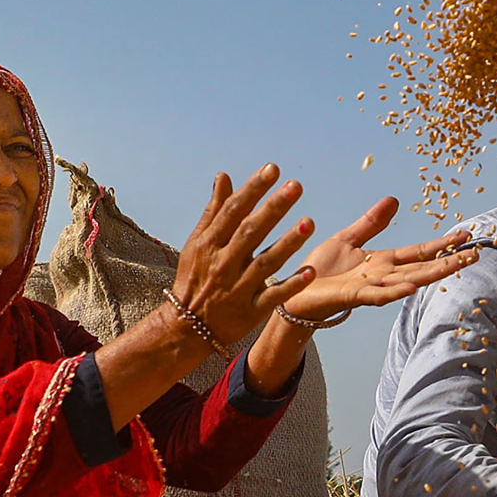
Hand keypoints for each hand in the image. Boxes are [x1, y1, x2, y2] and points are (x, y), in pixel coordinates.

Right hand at [170, 166, 323, 345]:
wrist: (186, 326)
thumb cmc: (194, 278)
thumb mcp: (197, 243)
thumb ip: (214, 210)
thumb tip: (224, 176)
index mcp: (210, 244)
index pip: (233, 211)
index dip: (253, 189)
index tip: (273, 169)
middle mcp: (224, 263)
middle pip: (251, 232)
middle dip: (273, 208)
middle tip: (295, 186)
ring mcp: (238, 287)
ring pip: (266, 263)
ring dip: (288, 243)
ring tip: (309, 222)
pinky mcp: (251, 310)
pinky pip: (274, 296)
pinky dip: (291, 285)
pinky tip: (310, 271)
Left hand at [276, 196, 477, 321]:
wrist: (294, 294)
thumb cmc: (320, 271)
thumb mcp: (347, 239)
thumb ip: (371, 223)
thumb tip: (394, 200)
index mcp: (382, 262)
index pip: (418, 251)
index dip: (441, 244)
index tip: (465, 235)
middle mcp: (382, 276)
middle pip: (421, 267)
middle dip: (448, 261)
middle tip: (475, 254)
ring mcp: (370, 287)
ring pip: (407, 280)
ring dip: (430, 275)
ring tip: (453, 267)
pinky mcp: (352, 296)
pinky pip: (377, 294)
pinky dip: (394, 292)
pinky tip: (411, 287)